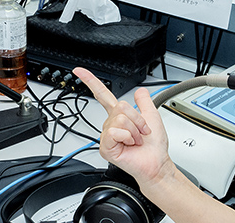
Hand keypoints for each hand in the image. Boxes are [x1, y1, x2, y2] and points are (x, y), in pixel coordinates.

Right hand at [73, 67, 173, 184]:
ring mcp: (107, 136)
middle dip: (136, 118)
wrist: (155, 162)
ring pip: (119, 119)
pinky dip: (128, 137)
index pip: (102, 95)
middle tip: (141, 131)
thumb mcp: (152, 115)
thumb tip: (140, 90)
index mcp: (119, 116)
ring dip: (134, 129)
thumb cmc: (154, 145)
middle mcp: (111, 124)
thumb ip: (144, 101)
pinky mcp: (106, 147)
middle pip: (120, 106)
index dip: (90, 81)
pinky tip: (129, 145)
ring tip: (136, 140)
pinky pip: (115, 132)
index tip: (79, 71)